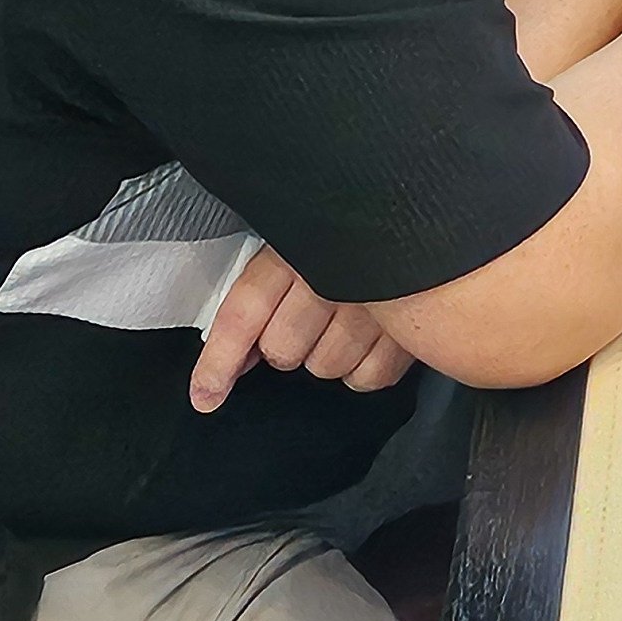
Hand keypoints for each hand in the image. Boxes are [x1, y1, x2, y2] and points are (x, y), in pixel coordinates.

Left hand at [191, 247, 412, 410]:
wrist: (414, 225)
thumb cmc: (350, 241)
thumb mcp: (298, 249)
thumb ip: (262, 300)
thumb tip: (238, 362)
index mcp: (294, 250)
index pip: (244, 313)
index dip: (219, 362)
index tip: (207, 396)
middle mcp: (333, 274)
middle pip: (283, 350)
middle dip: (287, 347)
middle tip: (308, 322)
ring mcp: (375, 302)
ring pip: (324, 367)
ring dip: (330, 356)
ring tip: (347, 324)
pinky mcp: (409, 328)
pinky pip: (368, 377)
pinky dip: (366, 369)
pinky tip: (372, 340)